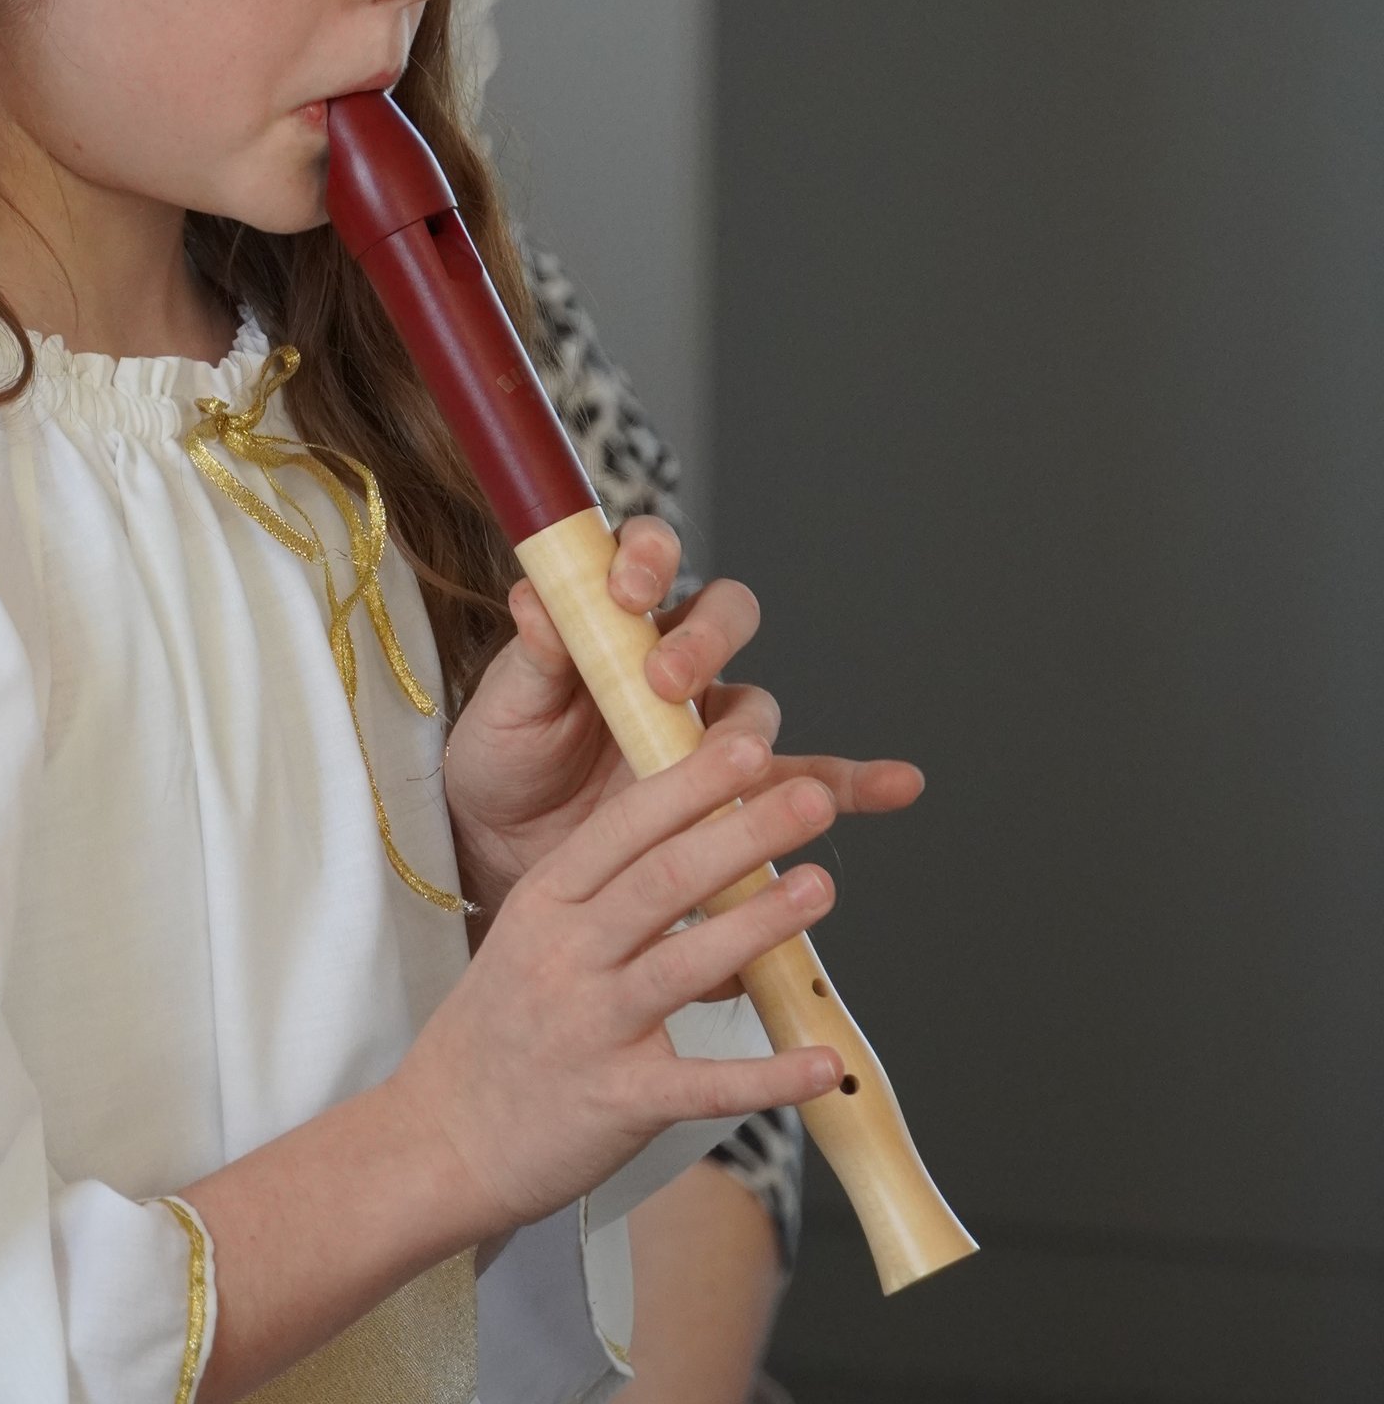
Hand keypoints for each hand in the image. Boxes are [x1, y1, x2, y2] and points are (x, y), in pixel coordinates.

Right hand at [393, 731, 843, 1236]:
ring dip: (759, 925)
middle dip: (743, 833)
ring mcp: (590, 1028)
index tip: (748, 745)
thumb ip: (604, 889)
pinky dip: (769, 1075)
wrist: (439, 1141)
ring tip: (820, 887)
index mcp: (544, 902)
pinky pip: (704, 1084)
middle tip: (812, 799)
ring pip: (684, 965)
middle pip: (663, 880)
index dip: (692, 784)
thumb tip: (705, 835)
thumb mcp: (530, 934)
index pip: (624, 826)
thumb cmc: (499, 1029)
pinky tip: (824, 1062)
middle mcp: (564, 955)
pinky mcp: (618, 1102)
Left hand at [443, 514, 922, 921]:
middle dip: (705, 639)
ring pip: (756, 702)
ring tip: (737, 760)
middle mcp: (675, 658)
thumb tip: (533, 598)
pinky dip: (857, 782)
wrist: (511, 846)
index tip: (628, 590)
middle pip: (724, 616)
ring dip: (749, 726)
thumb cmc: (505, 756)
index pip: (648, 557)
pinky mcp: (734, 792)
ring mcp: (710, 725)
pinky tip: (899, 785)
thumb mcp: (503, 706)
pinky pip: (809, 780)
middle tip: (665, 678)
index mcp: (616, 618)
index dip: (649, 559)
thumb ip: (530, 657)